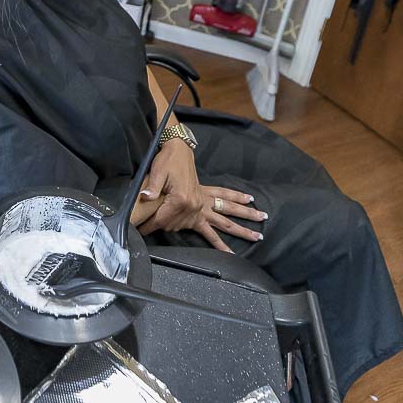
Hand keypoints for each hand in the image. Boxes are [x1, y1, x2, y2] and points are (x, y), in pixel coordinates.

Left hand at [130, 141, 265, 251]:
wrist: (177, 147)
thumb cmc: (166, 160)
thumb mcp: (155, 173)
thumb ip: (150, 189)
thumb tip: (144, 200)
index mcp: (182, 200)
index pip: (165, 221)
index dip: (151, 227)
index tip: (142, 232)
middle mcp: (198, 204)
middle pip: (210, 228)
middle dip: (223, 244)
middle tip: (237, 255)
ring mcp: (204, 201)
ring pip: (226, 216)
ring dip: (242, 224)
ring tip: (259, 233)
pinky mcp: (205, 197)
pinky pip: (223, 198)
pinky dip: (236, 200)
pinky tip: (250, 202)